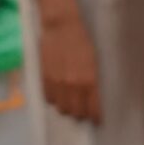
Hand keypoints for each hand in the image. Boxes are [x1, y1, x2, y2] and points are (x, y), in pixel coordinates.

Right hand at [34, 0, 101, 123]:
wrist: (61, 25)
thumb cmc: (82, 39)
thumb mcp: (94, 59)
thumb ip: (93, 79)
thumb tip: (93, 95)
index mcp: (90, 79)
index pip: (93, 108)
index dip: (96, 116)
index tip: (97, 119)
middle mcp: (74, 85)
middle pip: (77, 112)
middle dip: (81, 114)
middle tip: (84, 111)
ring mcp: (58, 83)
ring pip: (62, 108)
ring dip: (67, 108)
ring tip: (71, 103)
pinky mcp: (45, 78)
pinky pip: (49, 99)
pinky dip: (54, 100)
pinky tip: (58, 95)